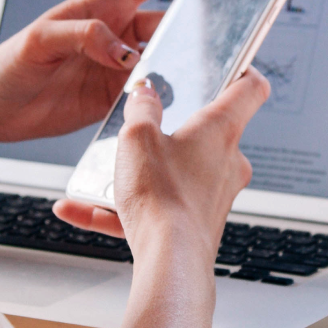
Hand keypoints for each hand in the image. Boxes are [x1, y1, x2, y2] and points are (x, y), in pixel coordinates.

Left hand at [0, 0, 247, 150]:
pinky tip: (188, 100)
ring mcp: (123, 63)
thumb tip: (121, 49)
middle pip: (179, 18)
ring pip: (173, 57)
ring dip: (194, 62)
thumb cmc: (6, 65)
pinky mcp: (120, 95)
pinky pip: (158, 91)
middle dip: (214, 14)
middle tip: (248, 14)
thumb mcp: (38, 42)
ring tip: (221, 66)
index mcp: (105, 4)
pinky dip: (175, 95)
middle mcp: (120, 30)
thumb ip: (80, 36)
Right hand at [53, 68, 269, 261]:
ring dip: (141, 172)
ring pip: (176, 173)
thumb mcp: (137, 138)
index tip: (231, 65)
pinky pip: (157, 208)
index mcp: (221, 130)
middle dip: (176, 128)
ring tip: (100, 176)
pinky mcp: (198, 224)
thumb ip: (140, 109)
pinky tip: (77, 208)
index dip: (242, 70)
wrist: (169, 263)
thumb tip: (144, 94)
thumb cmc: (162, 199)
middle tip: (146, 125)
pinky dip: (120, 208)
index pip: (250, 88)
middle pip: (209, 132)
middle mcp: (227, 162)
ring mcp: (215, 195)